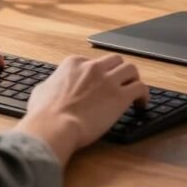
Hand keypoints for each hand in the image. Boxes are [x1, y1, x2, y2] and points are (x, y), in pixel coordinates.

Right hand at [19, 53, 148, 164]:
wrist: (54, 126)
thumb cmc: (44, 113)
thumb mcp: (42, 90)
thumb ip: (52, 84)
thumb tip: (51, 87)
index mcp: (74, 63)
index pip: (92, 61)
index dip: (97, 74)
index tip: (98, 84)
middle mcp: (93, 67)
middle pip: (115, 61)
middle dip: (118, 71)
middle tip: (120, 83)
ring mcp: (108, 80)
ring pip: (131, 69)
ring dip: (133, 79)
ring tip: (134, 91)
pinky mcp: (120, 97)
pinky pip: (140, 88)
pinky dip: (143, 95)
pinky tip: (141, 104)